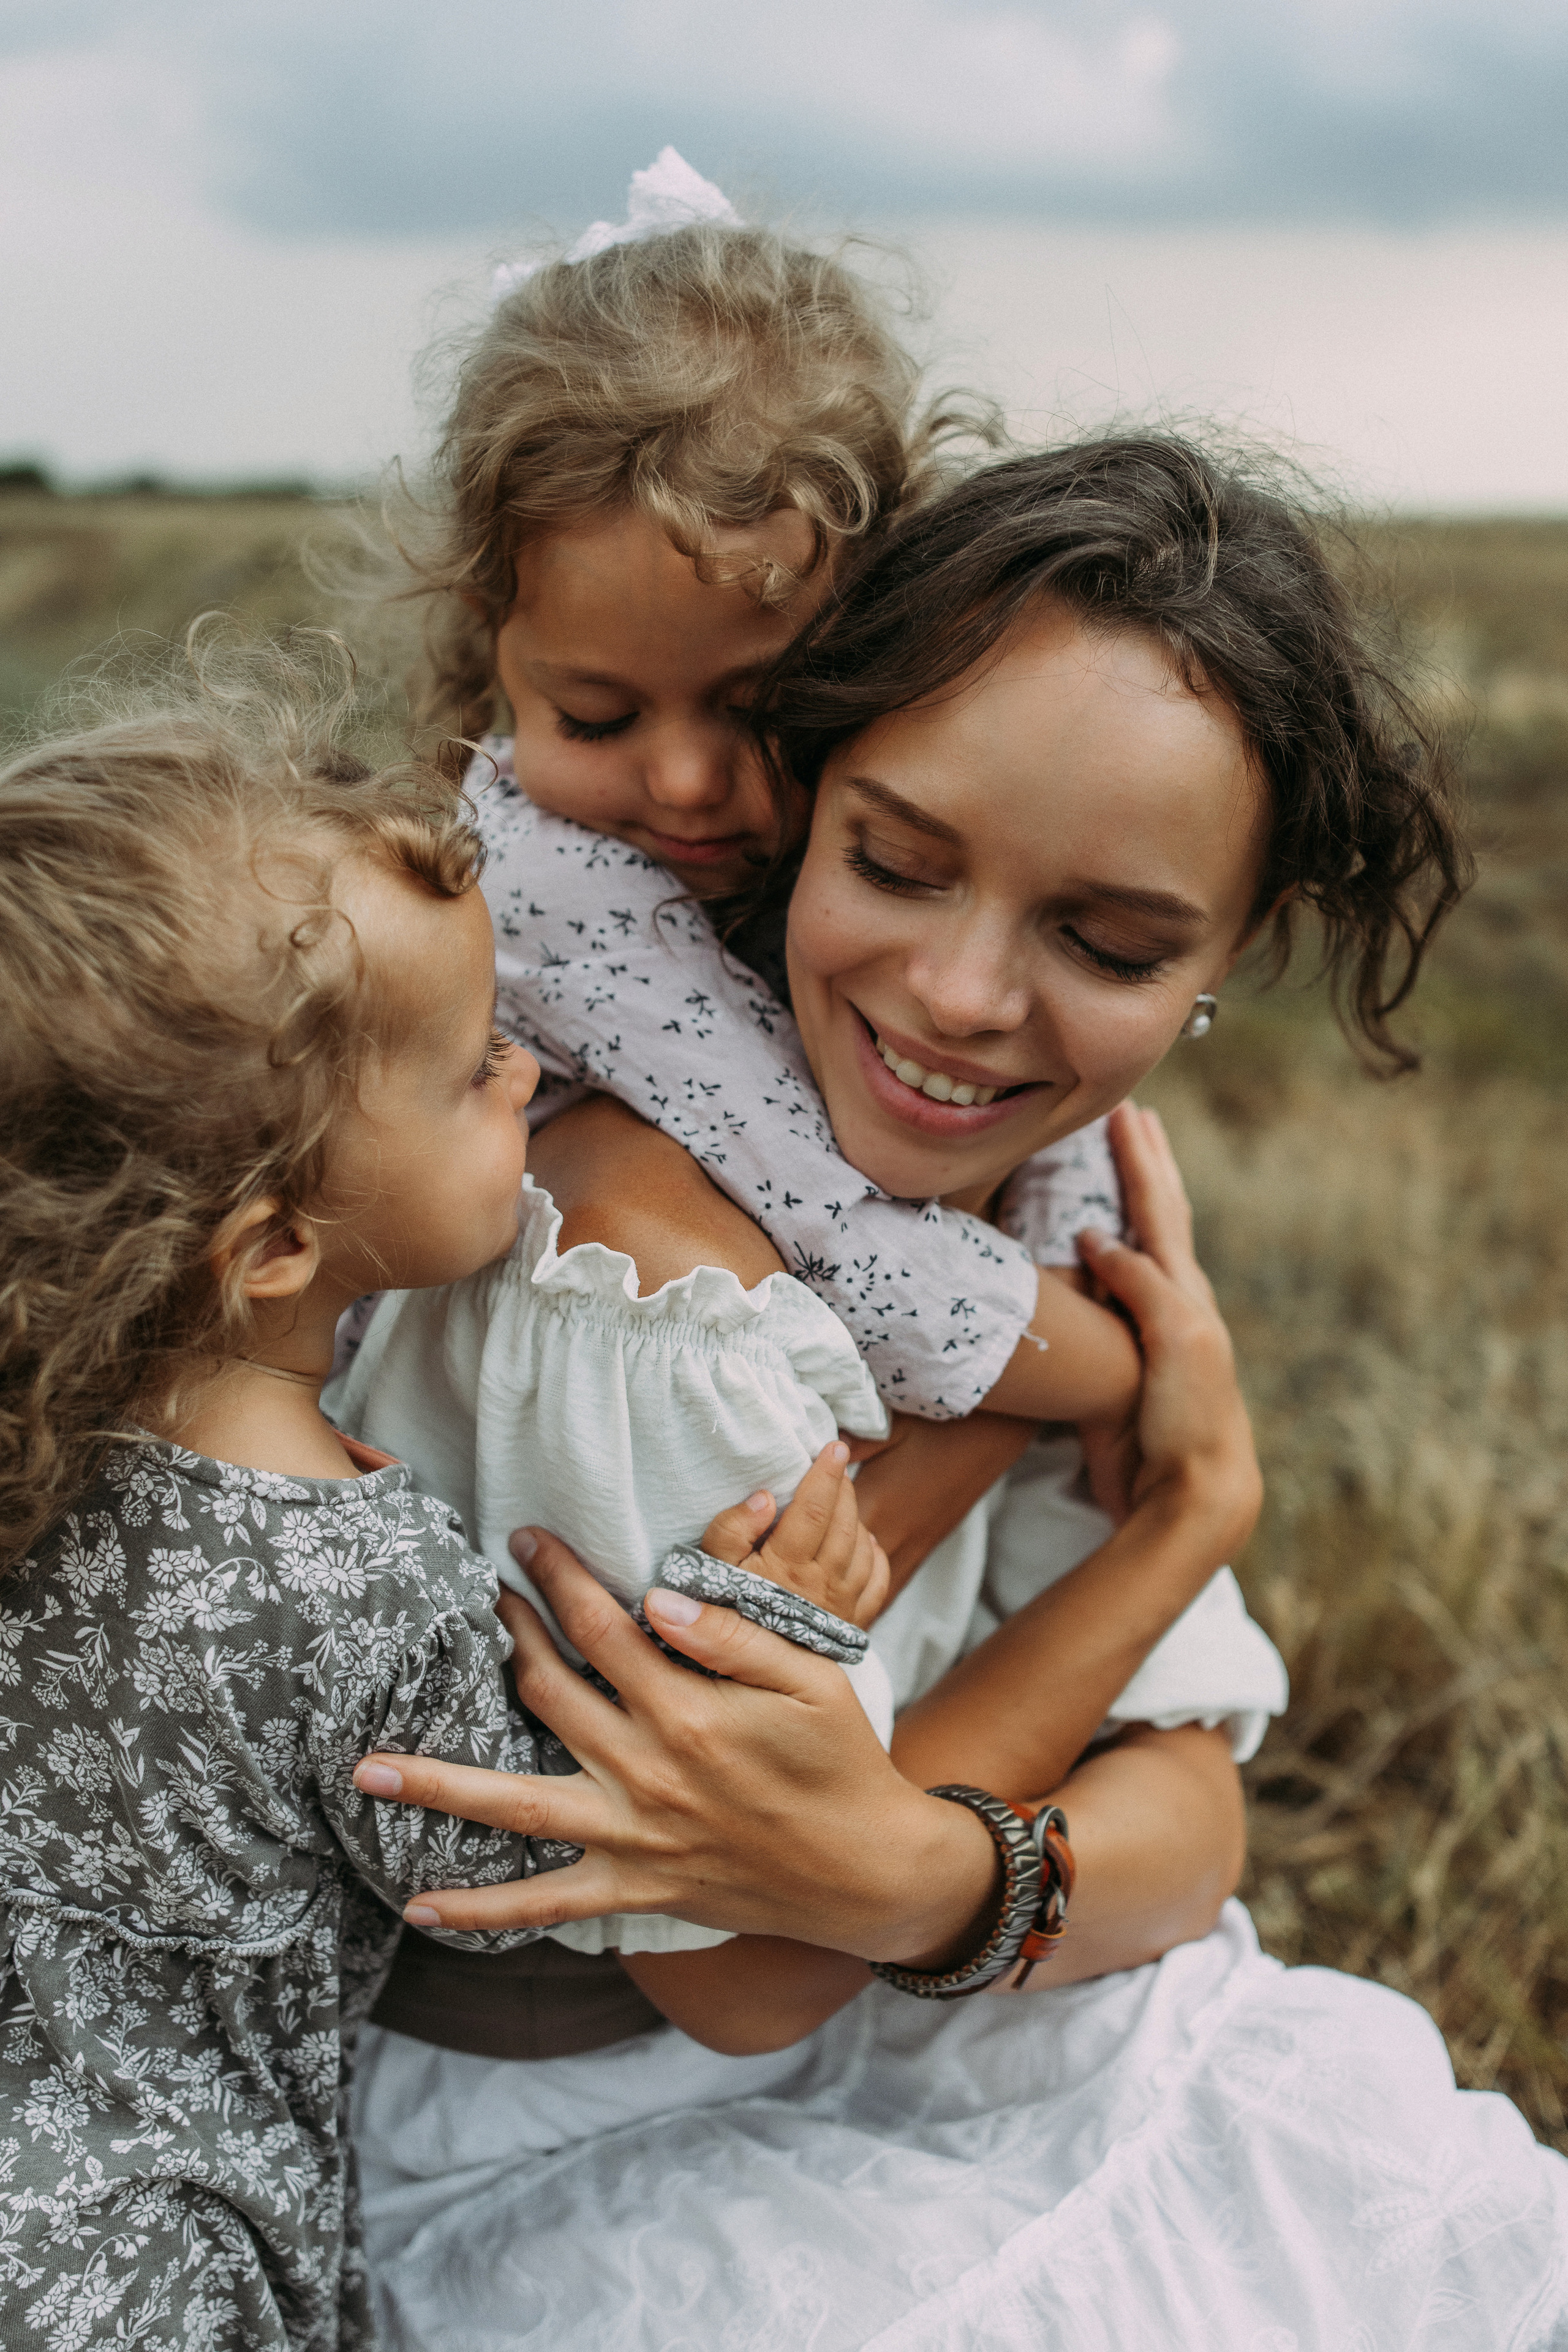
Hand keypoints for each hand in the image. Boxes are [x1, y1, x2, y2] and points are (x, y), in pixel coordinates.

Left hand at [353, 1527, 998, 1961]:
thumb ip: (733, 1635)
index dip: (558, 1577)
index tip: (524, 1539)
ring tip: (363, 1771)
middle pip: (546, 1691)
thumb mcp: (809, 1678)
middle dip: (503, 1635)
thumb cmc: (840, 1761)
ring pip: (514, 1806)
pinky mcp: (633, 1888)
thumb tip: (659, 1597)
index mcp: (688, 1712)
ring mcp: (633, 1837)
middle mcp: (646, 1773)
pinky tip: (419, 1906)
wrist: (865, 1871)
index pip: (604, 1626)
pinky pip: (544, 1904)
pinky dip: (481, 1911)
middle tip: (469, 1593)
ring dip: (436, 1785)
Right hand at [695, 1440, 889, 1628]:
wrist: (741, 1677)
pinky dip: (875, 1556)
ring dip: (857, 1517)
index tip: (835, 1447)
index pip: (814, 1510)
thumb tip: (765, 1497)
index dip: (826, 1475)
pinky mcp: (850, 1624)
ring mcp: (840, 1606)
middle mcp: (820, 1585)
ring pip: (862, 1548)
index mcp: (787, 1567)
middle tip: (837, 1465)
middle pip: (844, 1523)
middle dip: (844, 1488)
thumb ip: (732, 1531)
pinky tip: (866, 1541)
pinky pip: (876, 1582)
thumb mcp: (710, 1570)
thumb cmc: (718, 1615)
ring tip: (845, 1498)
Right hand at [1075, 1102, 1259, 1561]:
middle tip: (1131, 1117)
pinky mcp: (1115, 1366)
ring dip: (1124, 1205)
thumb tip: (1096, 1237)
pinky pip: (1102, 1300)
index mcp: (1185, 1291)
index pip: (1159, 1207)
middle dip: (1144, 1166)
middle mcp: (1169, 1303)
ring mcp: (1143, 1333)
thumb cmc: (1190, 1416)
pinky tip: (1080, 1256)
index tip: (1125, 1111)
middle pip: (1156, 1218)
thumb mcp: (1178, 1337)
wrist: (1187, 1493)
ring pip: (1133, 1252)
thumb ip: (1142, 1282)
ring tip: (1112, 1169)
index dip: (1141, 1159)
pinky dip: (1094, 1265)